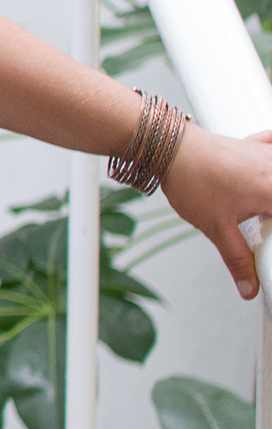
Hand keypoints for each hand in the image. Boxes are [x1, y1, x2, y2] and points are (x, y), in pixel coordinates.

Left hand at [160, 125, 271, 298]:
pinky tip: (265, 170)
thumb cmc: (190, 178)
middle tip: (260, 225)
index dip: (269, 237)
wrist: (167, 146)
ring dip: (269, 193)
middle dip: (268, 217)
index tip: (263, 240)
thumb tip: (249, 285)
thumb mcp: (216, 228)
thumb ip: (237, 260)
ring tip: (258, 211)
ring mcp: (266, 153)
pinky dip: (271, 156)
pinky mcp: (254, 144)